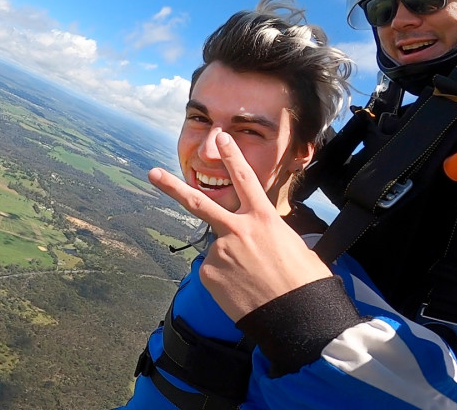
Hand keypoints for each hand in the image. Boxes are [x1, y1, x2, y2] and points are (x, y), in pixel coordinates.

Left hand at [148, 131, 330, 321]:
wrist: (298, 319)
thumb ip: (268, 234)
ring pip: (216, 250)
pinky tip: (242, 292)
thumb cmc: (304, 283)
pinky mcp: (209, 275)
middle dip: (172, 187)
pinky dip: (224, 281)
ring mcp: (220, 252)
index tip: (222, 137)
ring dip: (230, 263)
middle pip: (199, 202)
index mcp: (264, 219)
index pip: (245, 179)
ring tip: (252, 282)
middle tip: (152, 173)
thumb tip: (257, 238)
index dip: (233, 156)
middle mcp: (238, 230)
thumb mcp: (293, 245)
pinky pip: (213, 273)